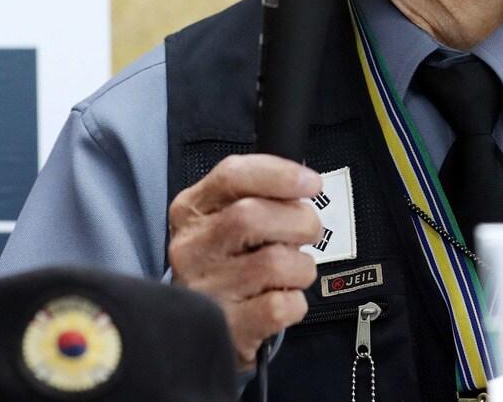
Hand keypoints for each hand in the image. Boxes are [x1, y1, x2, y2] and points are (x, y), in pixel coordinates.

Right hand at [168, 154, 323, 369]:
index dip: (279, 174)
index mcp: (191, 210)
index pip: (231, 175)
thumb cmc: (225, 263)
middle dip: (298, 221)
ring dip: (301, 266)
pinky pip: (281, 305)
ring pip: (275, 262)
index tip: (311, 183)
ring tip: (292, 271)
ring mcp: (207, 289)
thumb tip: (303, 182)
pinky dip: (296, 301)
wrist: (200, 328)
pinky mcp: (228, 327)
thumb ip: (256, 195)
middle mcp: (192, 247)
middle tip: (308, 231)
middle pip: (253, 216)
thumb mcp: (223, 219)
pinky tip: (283, 298)